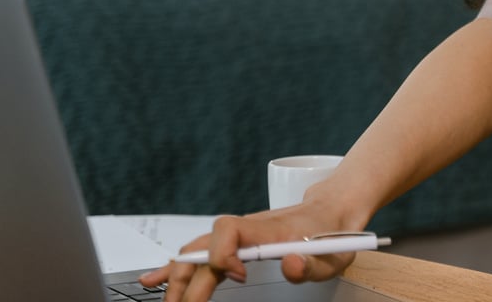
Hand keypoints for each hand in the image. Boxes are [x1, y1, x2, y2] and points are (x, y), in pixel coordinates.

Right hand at [140, 199, 358, 301]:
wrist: (333, 211)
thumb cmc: (333, 234)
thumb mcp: (335, 254)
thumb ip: (313, 264)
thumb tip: (289, 265)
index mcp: (267, 229)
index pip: (229, 230)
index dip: (223, 253)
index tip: (237, 277)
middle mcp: (247, 229)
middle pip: (202, 248)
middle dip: (188, 281)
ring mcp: (239, 236)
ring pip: (196, 251)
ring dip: (178, 277)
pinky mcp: (237, 245)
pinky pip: (201, 253)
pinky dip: (177, 267)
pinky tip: (155, 280)